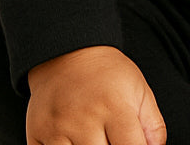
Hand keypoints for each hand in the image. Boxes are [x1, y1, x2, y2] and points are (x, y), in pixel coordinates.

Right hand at [26, 45, 166, 144]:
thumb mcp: (139, 90)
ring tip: (95, 140)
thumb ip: (153, 125)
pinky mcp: (36, 135)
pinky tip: (73, 143)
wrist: (69, 53)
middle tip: (110, 140)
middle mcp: (85, 119)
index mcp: (115, 106)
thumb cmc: (109, 75)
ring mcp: (58, 129)